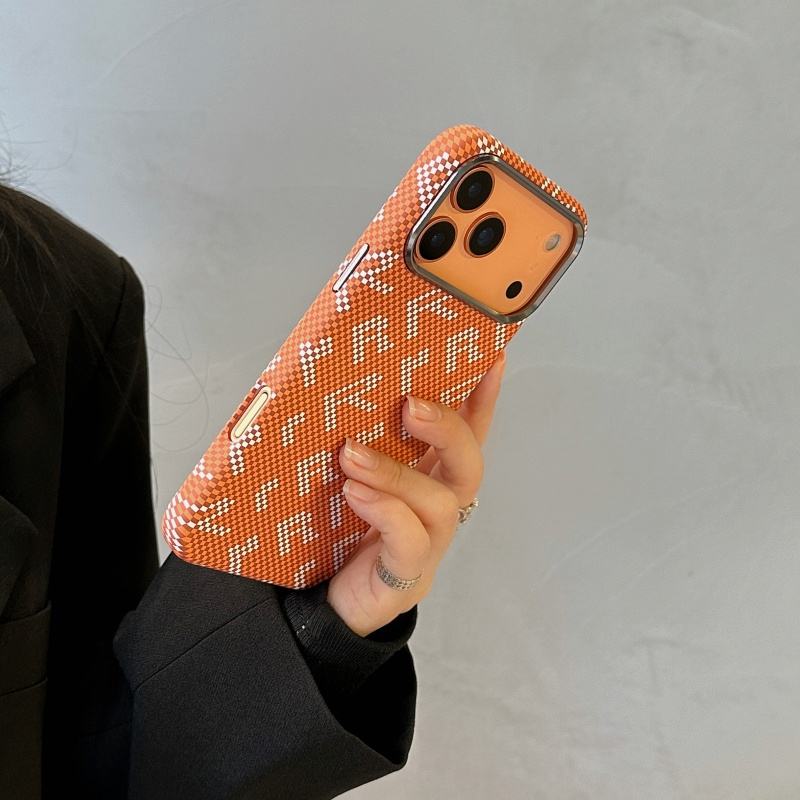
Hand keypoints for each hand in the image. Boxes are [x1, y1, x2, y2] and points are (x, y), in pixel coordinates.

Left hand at [327, 349, 507, 635]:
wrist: (318, 602)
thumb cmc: (332, 532)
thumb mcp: (342, 475)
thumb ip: (350, 442)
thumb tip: (314, 388)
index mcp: (427, 478)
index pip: (467, 434)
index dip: (483, 399)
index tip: (492, 359)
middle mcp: (436, 508)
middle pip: (469, 465)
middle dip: (448, 429)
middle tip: (410, 405)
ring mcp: (427, 545)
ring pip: (439, 502)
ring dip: (398, 473)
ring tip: (353, 455)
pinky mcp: (405, 577)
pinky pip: (411, 544)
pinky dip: (387, 512)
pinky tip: (356, 494)